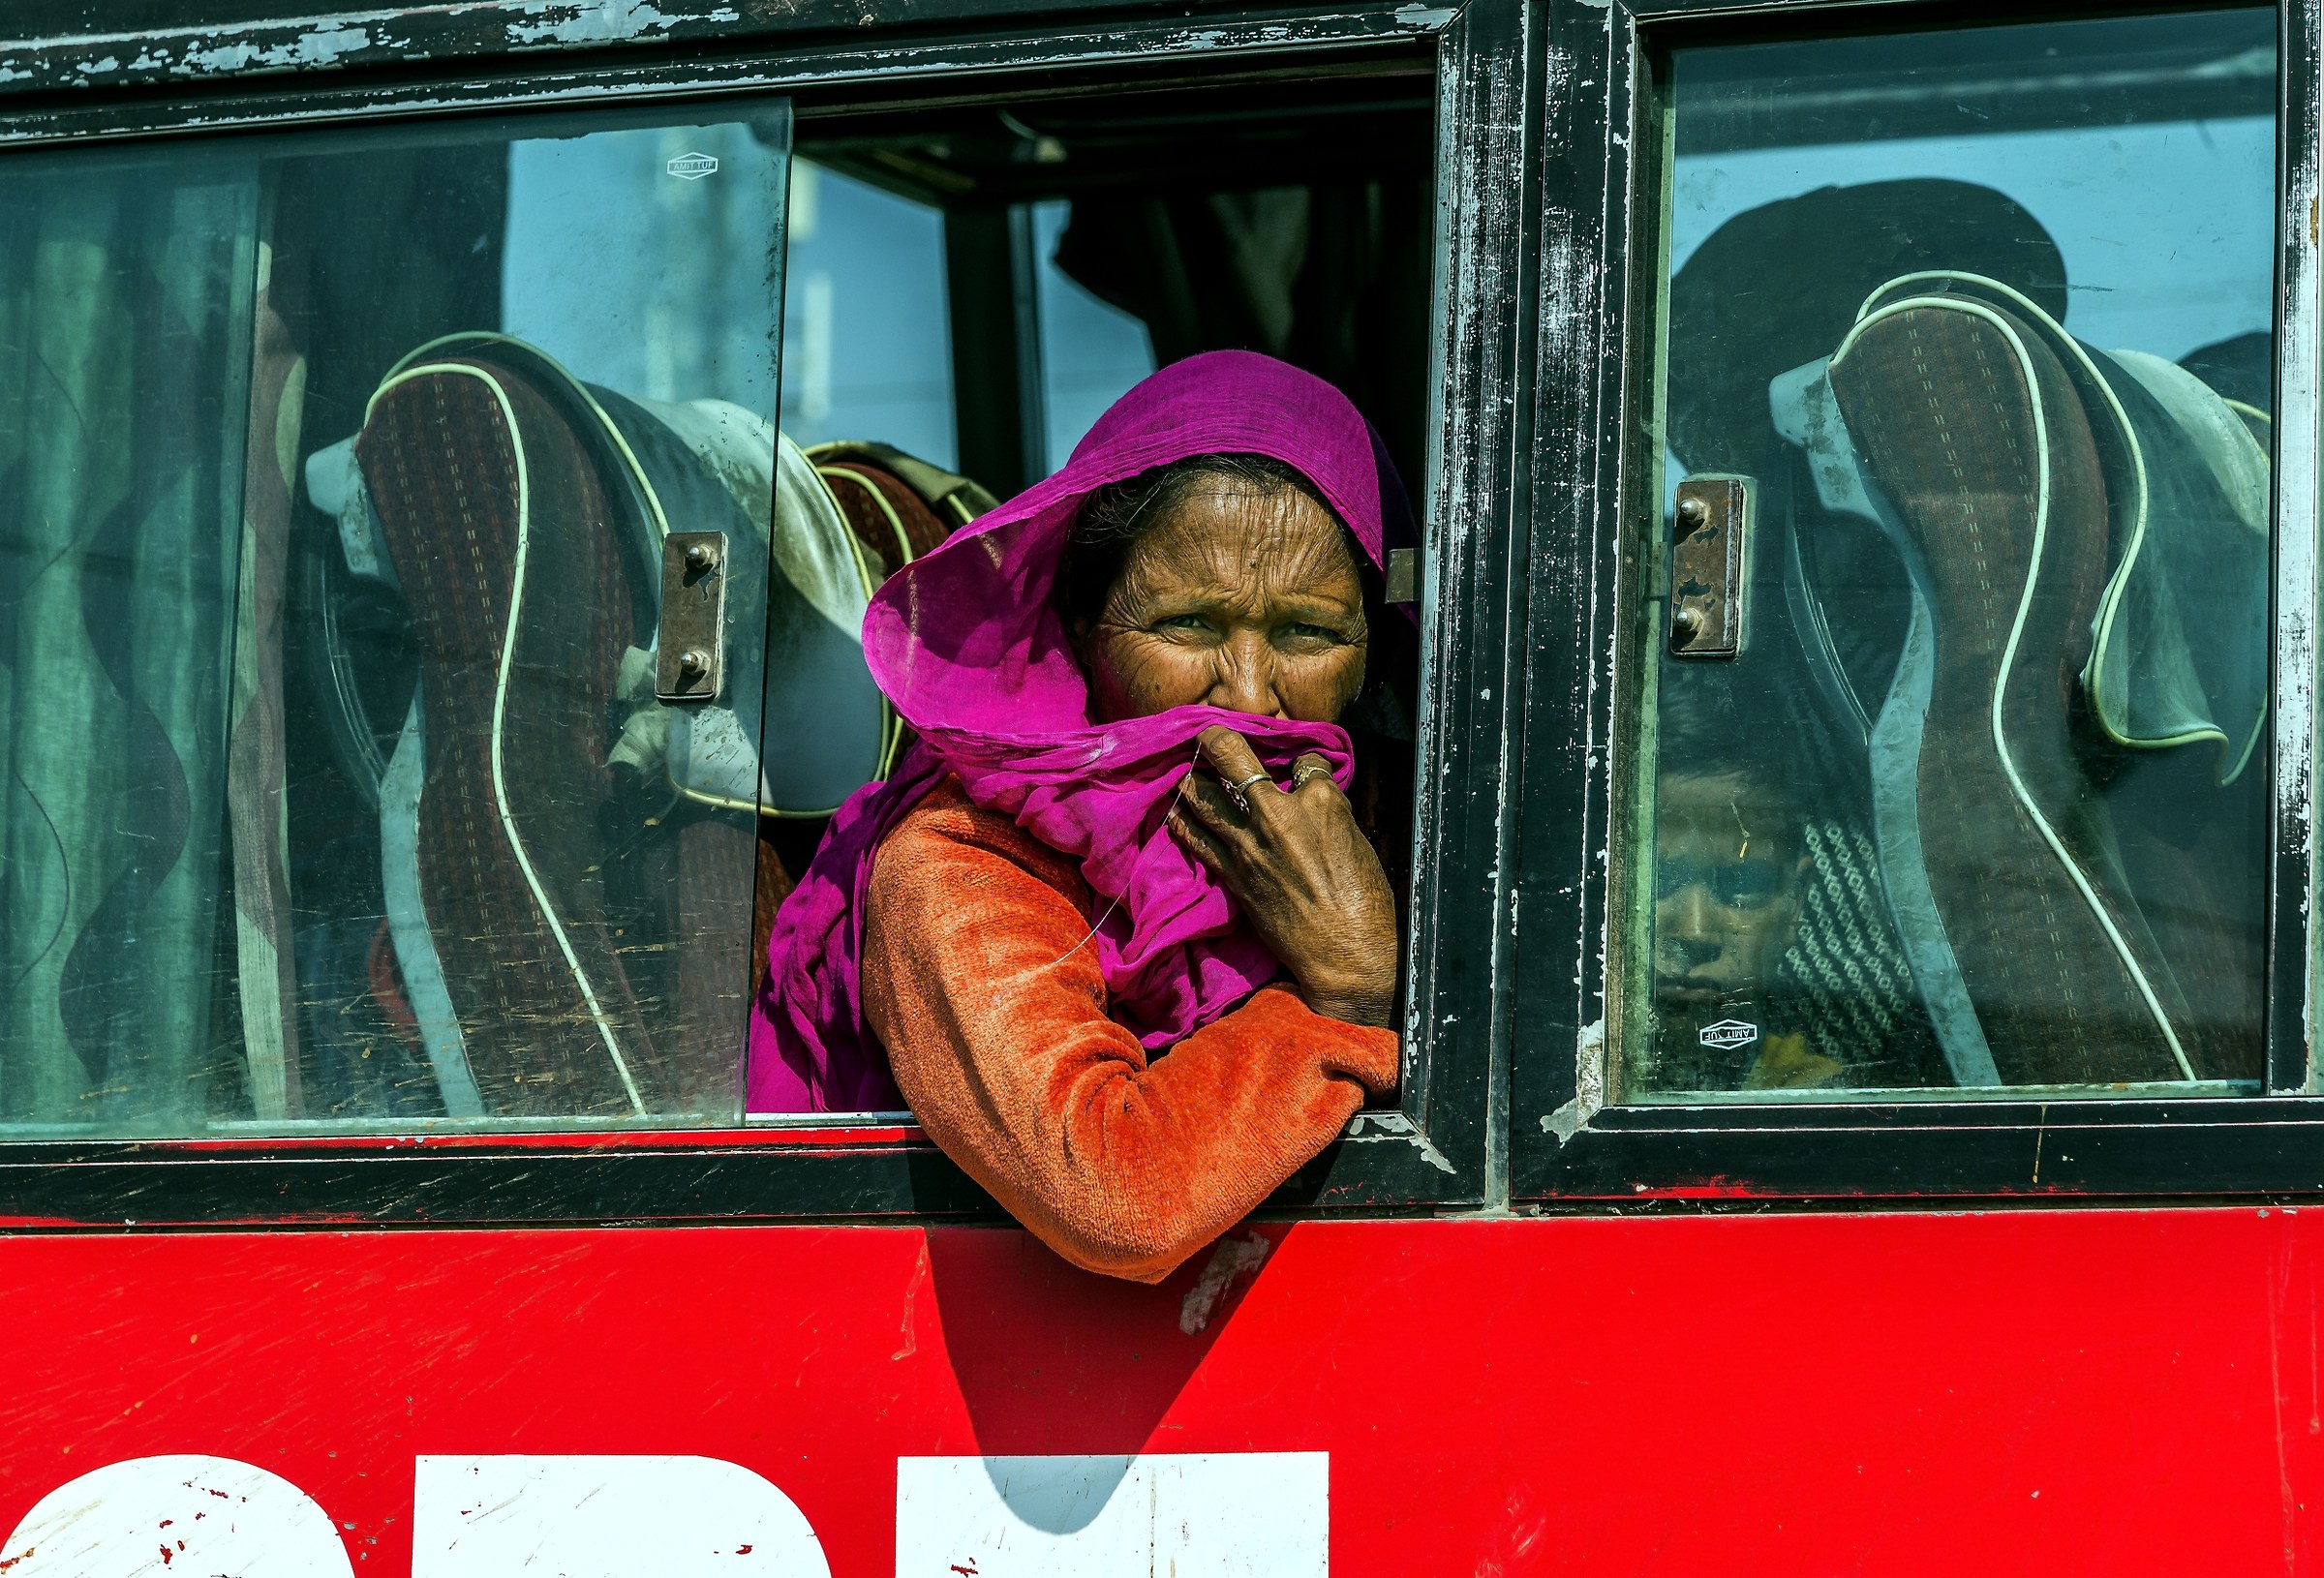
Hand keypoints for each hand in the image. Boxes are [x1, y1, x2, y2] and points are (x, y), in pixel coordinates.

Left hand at [1166, 725, 1398, 1028]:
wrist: (1345, 953)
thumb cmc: (1365, 903)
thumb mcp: (1358, 844)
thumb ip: (1330, 815)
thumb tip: (1316, 801)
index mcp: (1322, 801)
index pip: (1307, 762)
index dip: (1305, 764)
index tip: (1303, 770)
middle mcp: (1280, 814)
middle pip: (1238, 760)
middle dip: (1219, 741)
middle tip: (1208, 733)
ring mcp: (1251, 844)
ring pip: (1207, 798)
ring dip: (1194, 781)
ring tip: (1186, 773)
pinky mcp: (1234, 875)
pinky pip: (1198, 840)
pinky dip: (1184, 824)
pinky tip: (1176, 814)